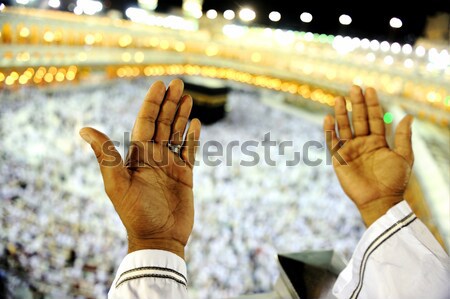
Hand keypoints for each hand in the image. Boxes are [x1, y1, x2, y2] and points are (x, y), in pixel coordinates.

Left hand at [79, 79, 200, 258]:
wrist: (158, 238)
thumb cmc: (136, 213)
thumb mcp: (117, 183)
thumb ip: (105, 155)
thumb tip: (83, 128)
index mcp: (138, 155)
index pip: (145, 122)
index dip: (152, 103)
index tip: (160, 85)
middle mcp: (154, 156)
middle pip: (163, 123)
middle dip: (170, 103)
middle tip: (178, 83)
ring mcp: (170, 165)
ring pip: (177, 134)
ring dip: (182, 115)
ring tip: (188, 97)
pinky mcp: (185, 175)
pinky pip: (189, 151)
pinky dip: (193, 137)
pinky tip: (196, 123)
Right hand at [323, 86, 413, 225]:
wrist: (381, 200)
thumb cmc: (394, 181)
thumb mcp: (404, 157)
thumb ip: (404, 137)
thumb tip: (408, 116)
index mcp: (378, 141)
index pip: (374, 118)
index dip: (372, 104)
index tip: (370, 89)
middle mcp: (363, 143)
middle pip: (358, 119)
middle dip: (356, 103)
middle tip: (354, 87)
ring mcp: (350, 150)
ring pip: (344, 127)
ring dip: (341, 113)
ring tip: (339, 99)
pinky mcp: (339, 159)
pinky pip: (332, 142)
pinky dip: (329, 131)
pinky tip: (327, 118)